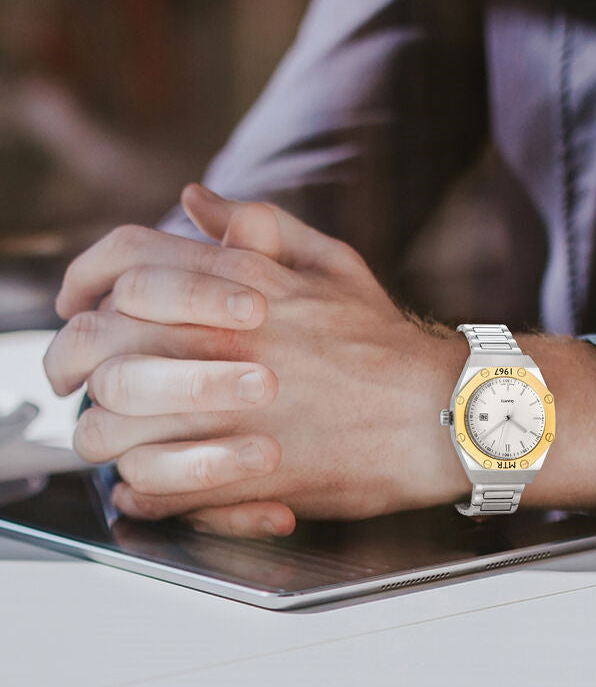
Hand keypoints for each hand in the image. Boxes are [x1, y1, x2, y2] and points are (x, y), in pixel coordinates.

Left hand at [45, 185, 469, 536]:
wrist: (439, 411)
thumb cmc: (385, 340)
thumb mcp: (332, 263)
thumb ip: (262, 225)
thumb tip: (196, 198)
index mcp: (242, 284)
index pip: (125, 261)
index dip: (83, 276)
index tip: (76, 301)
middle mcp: (225, 343)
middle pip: (97, 343)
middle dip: (67, 357)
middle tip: (69, 375)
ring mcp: (231, 414)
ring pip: (110, 426)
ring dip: (100, 431)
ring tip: (114, 432)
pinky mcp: (246, 478)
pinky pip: (155, 488)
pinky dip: (139, 487)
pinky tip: (145, 481)